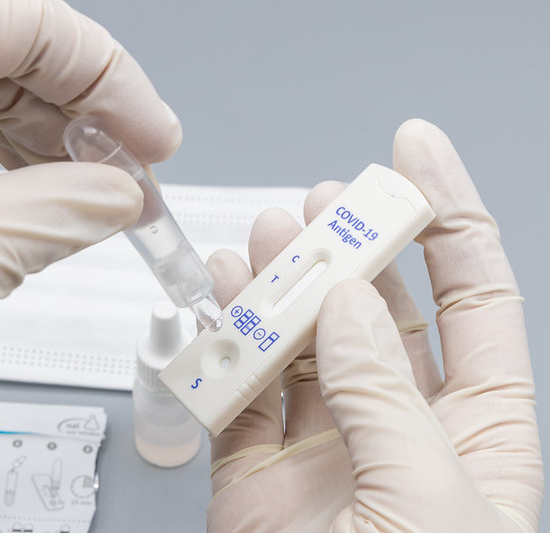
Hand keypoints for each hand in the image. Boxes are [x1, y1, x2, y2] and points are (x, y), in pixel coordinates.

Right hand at [207, 120, 542, 531]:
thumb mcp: (429, 505)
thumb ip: (388, 399)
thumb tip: (353, 306)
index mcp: (474, 432)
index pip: (471, 298)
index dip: (445, 218)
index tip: (412, 153)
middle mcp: (397, 428)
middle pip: (377, 309)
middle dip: (353, 245)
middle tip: (325, 203)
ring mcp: (321, 447)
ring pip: (300, 341)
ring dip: (282, 284)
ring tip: (268, 239)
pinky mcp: (254, 470)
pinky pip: (239, 390)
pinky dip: (225, 341)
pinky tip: (222, 298)